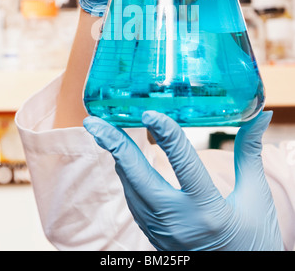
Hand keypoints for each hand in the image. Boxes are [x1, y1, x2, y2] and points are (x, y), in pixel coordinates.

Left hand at [84, 110, 283, 250]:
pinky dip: (127, 178)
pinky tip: (125, 161)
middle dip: (113, 147)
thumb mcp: (256, 196)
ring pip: (130, 190)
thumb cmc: (253, 240)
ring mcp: (162, 233)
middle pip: (137, 179)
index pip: (183, 164)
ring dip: (118, 160)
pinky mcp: (156, 238)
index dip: (166, 134)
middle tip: (93, 123)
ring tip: (106, 132)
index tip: (149, 112)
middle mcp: (179, 222)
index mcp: (207, 210)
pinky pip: (134, 203)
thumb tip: (259, 118)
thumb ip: (250, 154)